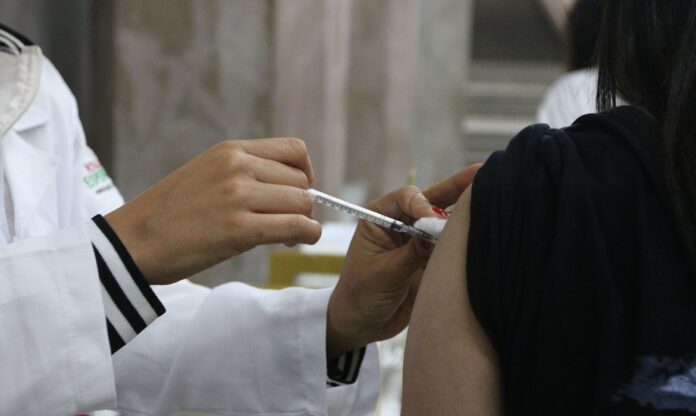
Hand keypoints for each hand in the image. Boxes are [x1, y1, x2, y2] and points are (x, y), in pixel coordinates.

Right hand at [105, 138, 321, 284]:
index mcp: (230, 150)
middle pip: (301, 180)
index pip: (293, 149)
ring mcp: (238, 196)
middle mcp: (237, 166)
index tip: (298, 192)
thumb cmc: (168, 215)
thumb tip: (288, 189)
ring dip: (304, 222)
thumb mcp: (206, 174)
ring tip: (287, 236)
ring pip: (302, 203)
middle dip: (303, 203)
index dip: (305, 172)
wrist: (132, 241)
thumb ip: (243, 173)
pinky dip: (307, 235)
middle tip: (289, 224)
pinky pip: (296, 226)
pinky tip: (295, 243)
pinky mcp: (240, 229)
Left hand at [326, 164, 482, 356]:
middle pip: (431, 200)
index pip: (405, 198)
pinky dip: (467, 239)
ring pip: (445, 221)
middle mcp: (401, 224)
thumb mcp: (383, 274)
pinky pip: (451, 245)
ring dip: (466, 212)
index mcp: (379, 218)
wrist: (363, 326)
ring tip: (494, 196)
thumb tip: (438, 231)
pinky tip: (487, 227)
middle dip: (456, 188)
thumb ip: (411, 253)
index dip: (422, 203)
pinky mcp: (432, 259)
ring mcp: (418, 241)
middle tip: (482, 172)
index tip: (434, 219)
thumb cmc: (360, 296)